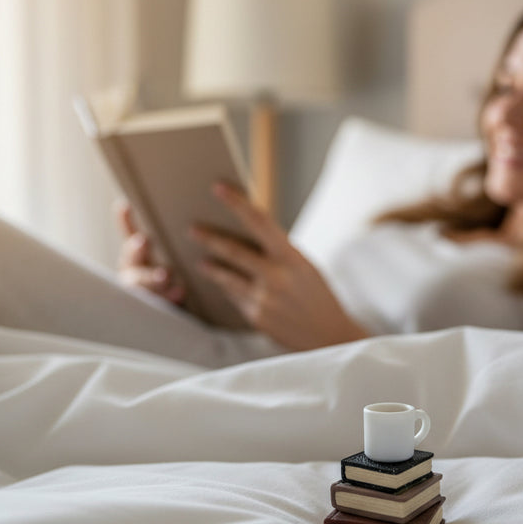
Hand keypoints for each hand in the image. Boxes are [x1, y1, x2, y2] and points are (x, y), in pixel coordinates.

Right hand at [115, 200, 185, 304]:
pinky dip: (168, 297)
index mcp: (134, 258)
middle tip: (143, 240)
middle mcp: (132, 274)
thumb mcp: (154, 261)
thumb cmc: (159, 283)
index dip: (125, 222)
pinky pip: (157, 304)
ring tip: (165, 274)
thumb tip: (133, 209)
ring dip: (152, 277)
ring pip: (141, 284)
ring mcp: (139, 293)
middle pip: (131, 260)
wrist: (164, 319)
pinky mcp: (150, 310)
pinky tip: (179, 291)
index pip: (128, 236)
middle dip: (136, 250)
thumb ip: (144, 244)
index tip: (124, 206)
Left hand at [191, 183, 368, 350]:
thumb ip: (278, 253)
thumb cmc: (317, 295)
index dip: (237, 203)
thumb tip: (246, 235)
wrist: (330, 336)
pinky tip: (223, 284)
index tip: (218, 188)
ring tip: (201, 261)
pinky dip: (227, 288)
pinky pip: (234, 297)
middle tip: (192, 229)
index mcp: (292, 257)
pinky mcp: (255, 317)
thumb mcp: (304, 267)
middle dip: (209, 238)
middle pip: (233, 251)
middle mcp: (276, 277)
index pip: (259, 221)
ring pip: (226, 277)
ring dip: (211, 267)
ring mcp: (263, 299)